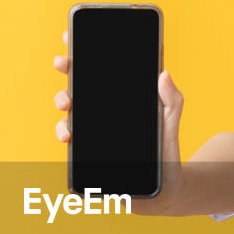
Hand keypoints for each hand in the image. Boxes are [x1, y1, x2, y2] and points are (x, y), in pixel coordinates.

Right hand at [52, 30, 184, 213]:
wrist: (165, 192)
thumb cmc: (167, 156)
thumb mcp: (170, 124)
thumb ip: (171, 101)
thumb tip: (164, 74)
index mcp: (118, 104)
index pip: (96, 76)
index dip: (80, 57)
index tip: (69, 41)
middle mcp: (101, 118)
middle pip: (77, 92)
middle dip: (66, 76)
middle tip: (63, 66)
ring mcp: (93, 138)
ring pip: (69, 117)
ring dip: (62, 106)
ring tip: (67, 106)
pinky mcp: (88, 158)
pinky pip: (71, 145)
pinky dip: (64, 136)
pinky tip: (68, 136)